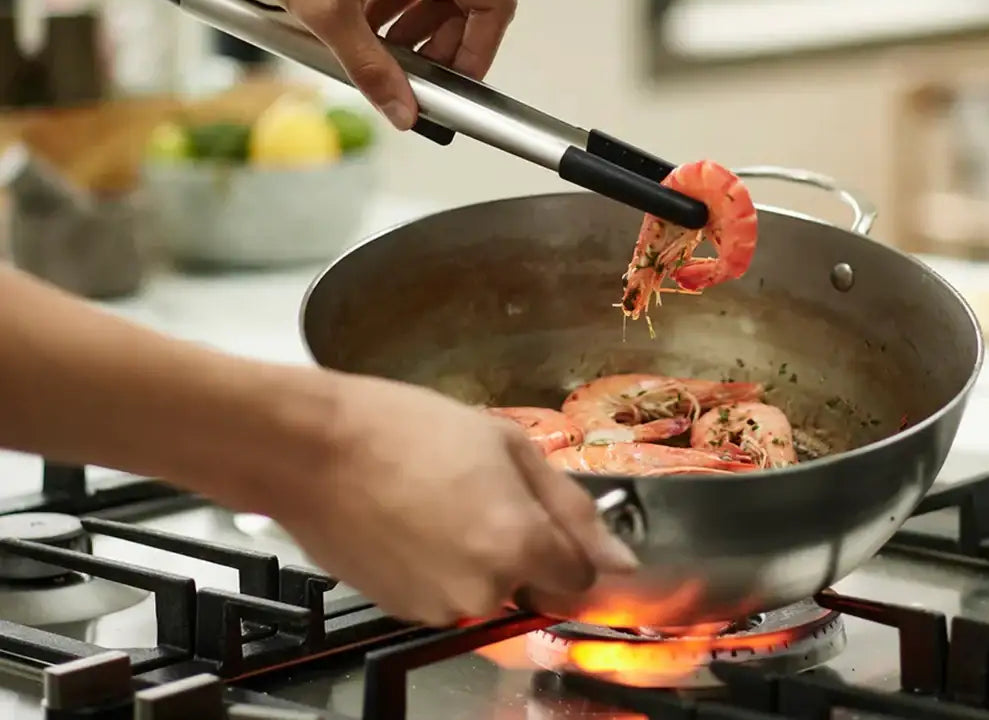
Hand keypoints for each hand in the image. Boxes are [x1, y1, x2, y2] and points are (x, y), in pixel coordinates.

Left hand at [205, 0, 516, 129]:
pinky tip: (360, 19)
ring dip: (415, 25)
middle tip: (408, 70)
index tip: (455, 79)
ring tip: (376, 45)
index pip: (494, 4)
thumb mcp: (330, 13)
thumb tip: (403, 110)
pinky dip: (396, 3)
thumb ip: (373, 70)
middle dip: (440, 42)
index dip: (479, 51)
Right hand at [273, 371, 637, 625]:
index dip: (566, 540)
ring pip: (488, 589)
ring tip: (437, 498)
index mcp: (520, 545)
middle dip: (522, 545)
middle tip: (480, 488)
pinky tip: (412, 519)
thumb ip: (571, 508)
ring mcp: (440, 609)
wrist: (314, 449)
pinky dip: (440, 564)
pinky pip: (446, 592)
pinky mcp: (402, 612)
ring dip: (478, 554)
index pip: (581, 577)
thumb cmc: (409, 430)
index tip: (540, 510)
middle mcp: (486, 592)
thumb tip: (621, 561)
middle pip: (533, 584)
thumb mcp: (506, 443)